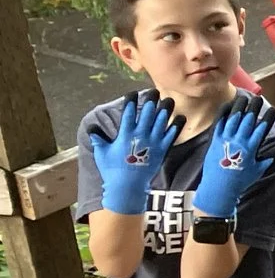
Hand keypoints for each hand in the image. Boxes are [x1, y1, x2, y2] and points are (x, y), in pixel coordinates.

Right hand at [91, 92, 177, 215]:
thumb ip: (98, 139)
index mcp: (125, 135)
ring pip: (161, 122)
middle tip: (154, 91)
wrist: (127, 187)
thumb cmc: (112, 170)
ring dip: (165, 110)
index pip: (129, 114)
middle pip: (147, 114)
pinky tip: (180, 117)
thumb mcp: (102, 153)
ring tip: (168, 100)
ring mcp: (153, 142)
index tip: (133, 93)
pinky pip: (171, 135)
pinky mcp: (162, 150)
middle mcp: (140, 136)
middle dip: (150, 101)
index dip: (131, 102)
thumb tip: (92, 128)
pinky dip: (176, 126)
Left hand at [189, 94, 274, 221]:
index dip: (268, 117)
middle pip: (248, 120)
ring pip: (234, 119)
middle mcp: (239, 142)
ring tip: (244, 98)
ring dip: (239, 107)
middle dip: (255, 108)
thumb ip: (269, 158)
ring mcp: (226, 140)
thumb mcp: (258, 170)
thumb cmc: (240, 181)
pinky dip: (223, 114)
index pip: (262, 128)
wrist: (219, 189)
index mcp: (251, 148)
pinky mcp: (215, 141)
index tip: (273, 109)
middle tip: (259, 99)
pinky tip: (227, 106)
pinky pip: (219, 124)